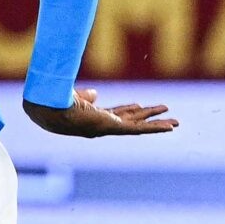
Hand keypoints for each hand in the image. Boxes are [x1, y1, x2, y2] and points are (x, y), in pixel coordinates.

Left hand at [23, 88, 177, 137]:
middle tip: (164, 116)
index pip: (115, 113)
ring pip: (139, 126)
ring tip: (175, 122)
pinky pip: (140, 129)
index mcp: (92, 116)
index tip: (140, 105)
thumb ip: (84, 96)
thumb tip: (94, 94)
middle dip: (148, 118)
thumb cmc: (55, 102)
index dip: (128, 109)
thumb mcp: (73, 96)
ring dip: (157, 124)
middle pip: (131, 120)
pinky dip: (156, 128)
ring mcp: (109, 128)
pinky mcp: (113, 127)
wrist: (50, 109)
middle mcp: (102, 125)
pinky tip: (170, 127)